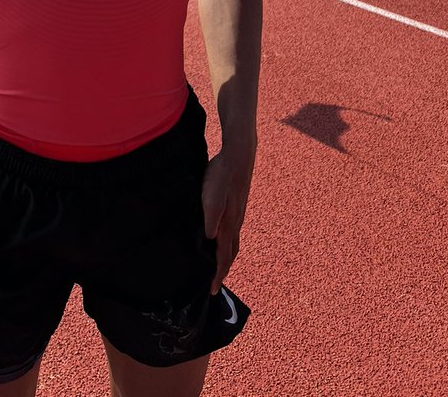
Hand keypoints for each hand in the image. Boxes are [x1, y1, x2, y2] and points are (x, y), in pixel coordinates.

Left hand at [201, 145, 255, 294]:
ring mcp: (238, 215)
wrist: (238, 156)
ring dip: (226, 258)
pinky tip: (221, 237)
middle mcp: (235, 224)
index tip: (212, 291)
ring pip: (233, 244)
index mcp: (228, 225)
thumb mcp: (212, 197)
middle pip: (230, 254)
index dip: (217, 275)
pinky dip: (227, 244)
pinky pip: (233, 233)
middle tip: (215, 283)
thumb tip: (209, 241)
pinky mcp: (237, 207)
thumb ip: (211, 219)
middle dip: (223, 270)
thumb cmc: (221, 176)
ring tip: (218, 266)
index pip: (223, 258)